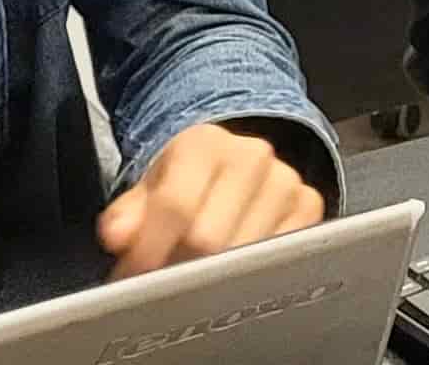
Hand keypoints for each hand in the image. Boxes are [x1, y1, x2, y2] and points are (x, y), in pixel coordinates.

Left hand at [96, 121, 327, 279]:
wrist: (230, 163)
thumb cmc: (185, 182)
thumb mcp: (147, 191)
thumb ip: (126, 215)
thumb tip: (119, 236)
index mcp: (203, 144)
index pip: (176, 207)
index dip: (151, 251)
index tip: (136, 278)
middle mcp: (251, 156)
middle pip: (210, 238)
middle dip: (181, 269)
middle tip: (165, 282)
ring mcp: (285, 180)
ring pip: (246, 256)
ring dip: (217, 277)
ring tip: (198, 276)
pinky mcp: (309, 205)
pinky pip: (280, 258)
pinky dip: (252, 273)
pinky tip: (235, 269)